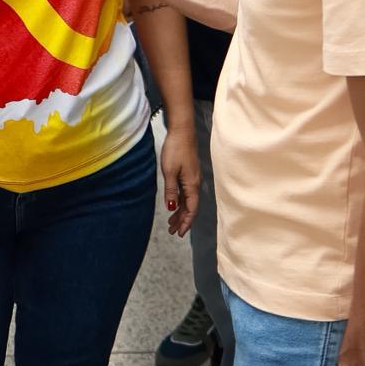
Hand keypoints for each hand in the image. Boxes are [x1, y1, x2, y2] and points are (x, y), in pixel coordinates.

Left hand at [158, 121, 201, 238]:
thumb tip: (171, 208)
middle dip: (182, 220)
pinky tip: (173, 204)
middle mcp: (194, 183)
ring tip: (171, 222)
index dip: (186, 222)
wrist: (182, 131)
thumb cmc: (176, 149)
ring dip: (180, 212)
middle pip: (190, 207)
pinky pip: (185, 192)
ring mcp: (192, 178)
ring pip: (187, 200)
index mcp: (192, 185)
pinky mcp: (188, 173)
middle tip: (173, 231)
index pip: (191, 209)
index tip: (180, 234)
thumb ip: (171, 191)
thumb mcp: (170, 171)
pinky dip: (179, 201)